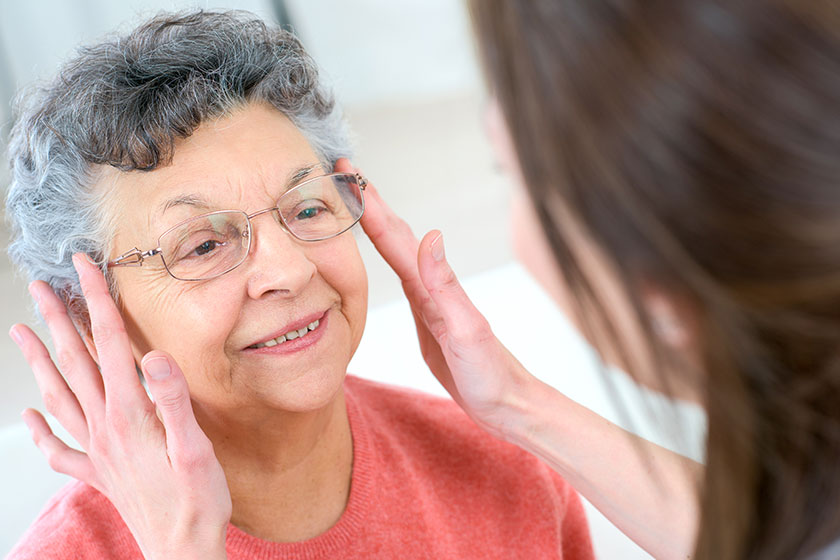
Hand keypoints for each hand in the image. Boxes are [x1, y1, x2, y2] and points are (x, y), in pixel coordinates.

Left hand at [9, 254, 229, 559]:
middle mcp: (105, 426)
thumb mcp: (195, 447)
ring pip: (59, 395)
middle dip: (58, 319)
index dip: (95, 301)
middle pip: (76, 361)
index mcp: (129, 413)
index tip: (83, 267)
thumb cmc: (196, 500)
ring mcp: (97, 450)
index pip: (109, 343)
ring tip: (21, 332)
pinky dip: (40, 429)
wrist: (182, 549)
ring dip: (39, 361)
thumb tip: (153, 356)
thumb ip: (172, 399)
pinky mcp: (98, 472)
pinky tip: (31, 416)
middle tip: (40, 287)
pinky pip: (58, 448)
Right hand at [347, 160, 534, 437]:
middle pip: (392, 236)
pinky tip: (379, 250)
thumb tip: (431, 236)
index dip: (369, 205)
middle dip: (367, 202)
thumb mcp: (466, 332)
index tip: (347, 172)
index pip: (394, 238)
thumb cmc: (490, 374)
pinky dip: (384, 254)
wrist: (507, 403)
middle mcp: (429, 287)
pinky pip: (398, 275)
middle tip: (341, 172)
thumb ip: (446, 287)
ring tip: (353, 200)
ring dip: (374, 223)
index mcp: (433, 287)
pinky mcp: (426, 317)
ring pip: (394, 251)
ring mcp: (428, 300)